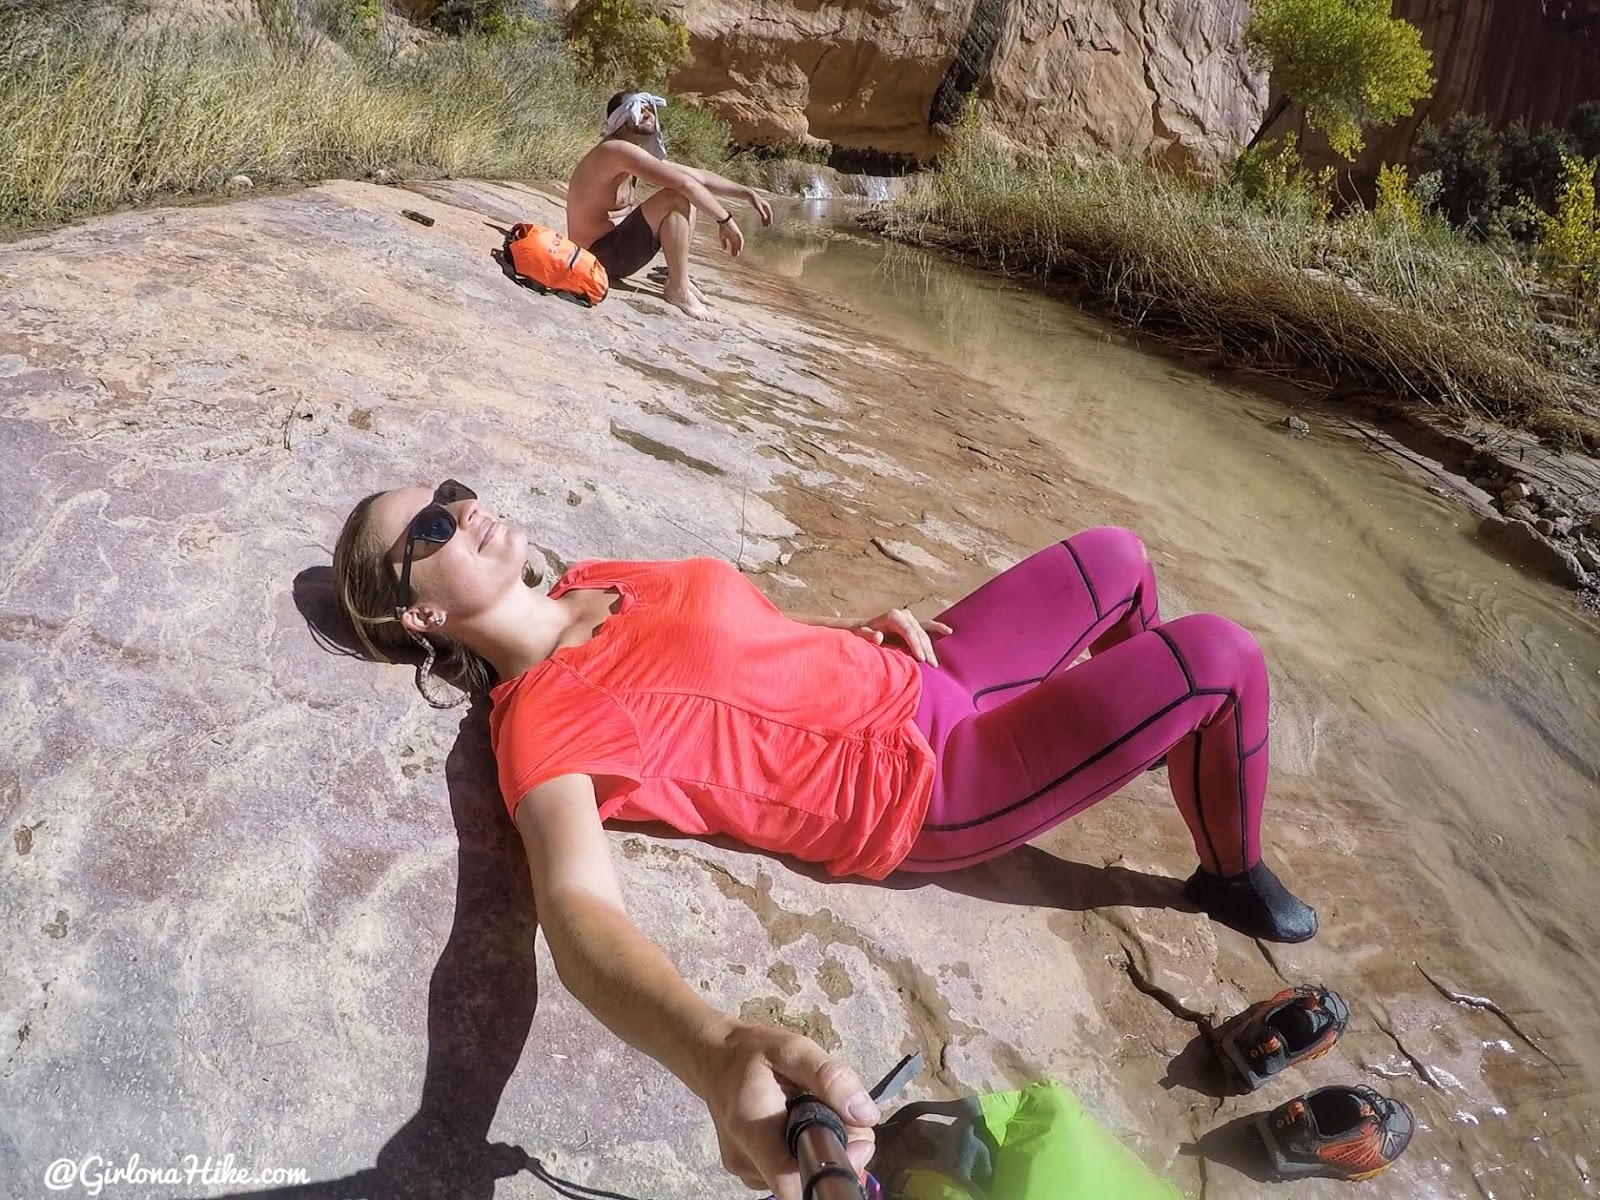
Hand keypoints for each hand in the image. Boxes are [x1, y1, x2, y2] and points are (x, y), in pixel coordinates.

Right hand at [697, 1020, 877, 1199]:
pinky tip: (802, 1123)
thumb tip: (866, 1115)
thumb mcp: (792, 1048)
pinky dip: (804, 1152)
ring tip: (818, 1112)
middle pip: (803, 1179)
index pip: (791, 1182)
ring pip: (799, 1177)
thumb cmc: (750, 1051)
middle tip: (846, 1117)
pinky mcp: (750, 1171)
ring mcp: (745, 1170)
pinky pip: (789, 1172)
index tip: (854, 1144)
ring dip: (821, 1152)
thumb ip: (829, 1077)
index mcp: (753, 1130)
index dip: (831, 1172)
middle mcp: (745, 1161)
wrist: (713, 1057)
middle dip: (836, 1154)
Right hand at [719, 216, 744, 256]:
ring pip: (739, 244)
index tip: (732, 255)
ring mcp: (737, 236)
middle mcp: (735, 237)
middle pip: (736, 245)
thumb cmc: (723, 228)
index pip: (733, 246)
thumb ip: (724, 243)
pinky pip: (741, 240)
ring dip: (738, 249)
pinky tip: (740, 249)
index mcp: (731, 238)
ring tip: (737, 254)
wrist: (724, 222)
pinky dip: (741, 245)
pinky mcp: (739, 234)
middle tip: (735, 256)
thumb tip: (724, 249)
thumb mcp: (722, 237)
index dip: (732, 250)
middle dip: (735, 251)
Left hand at [747, 188, 774, 226]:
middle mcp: (766, 206)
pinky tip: (762, 222)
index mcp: (767, 206)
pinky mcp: (761, 208)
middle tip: (767, 227)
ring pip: (766, 215)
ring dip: (765, 220)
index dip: (770, 219)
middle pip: (769, 215)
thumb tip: (765, 219)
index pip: (770, 214)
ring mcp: (764, 207)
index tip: (770, 224)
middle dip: (768, 221)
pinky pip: (763, 214)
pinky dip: (763, 218)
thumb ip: (762, 213)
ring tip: (764, 226)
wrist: (750, 195)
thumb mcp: (758, 207)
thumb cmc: (754, 200)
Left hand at [854, 609, 951, 666]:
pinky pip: (927, 626)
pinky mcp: (913, 623)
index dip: (915, 645)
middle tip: (931, 664)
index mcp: (893, 616)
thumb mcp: (861, 635)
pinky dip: (937, 628)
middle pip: (918, 633)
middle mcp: (904, 614)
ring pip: (924, 633)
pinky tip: (949, 631)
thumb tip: (879, 637)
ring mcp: (910, 618)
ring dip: (930, 648)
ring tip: (934, 663)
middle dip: (925, 649)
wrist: (862, 629)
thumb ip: (868, 636)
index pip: (909, 631)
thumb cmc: (861, 633)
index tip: (920, 659)